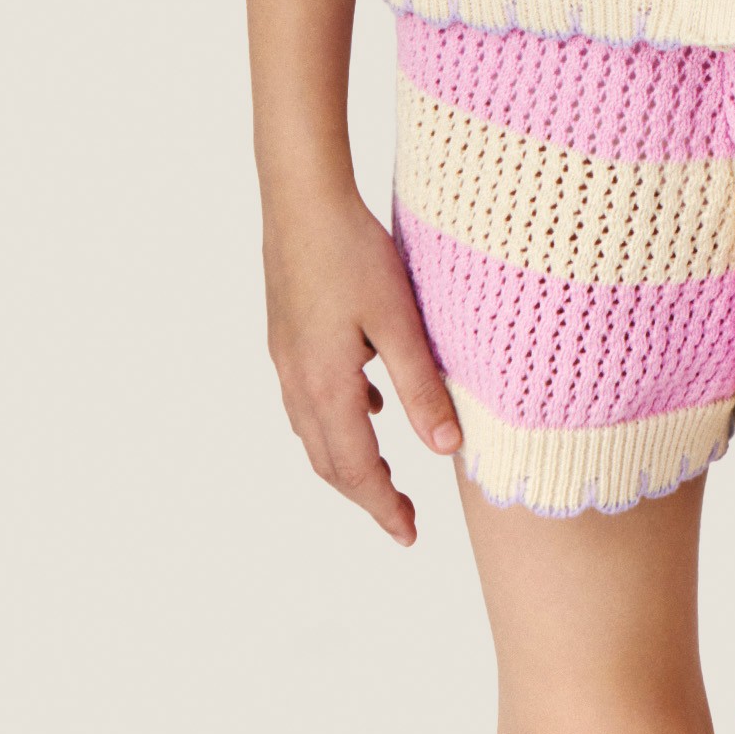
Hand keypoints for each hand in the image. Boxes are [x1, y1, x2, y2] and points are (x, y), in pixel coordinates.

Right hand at [262, 183, 461, 542]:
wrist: (301, 199)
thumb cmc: (353, 252)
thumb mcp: (399, 321)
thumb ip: (421, 387)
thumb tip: (447, 449)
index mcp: (328, 386)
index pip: (357, 470)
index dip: (383, 508)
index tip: (408, 534)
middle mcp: (299, 381)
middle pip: (329, 462)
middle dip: (365, 495)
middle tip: (400, 516)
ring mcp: (287, 359)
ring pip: (315, 433)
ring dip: (348, 460)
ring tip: (385, 472)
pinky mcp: (287, 335)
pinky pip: (309, 399)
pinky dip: (337, 420)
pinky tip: (368, 400)